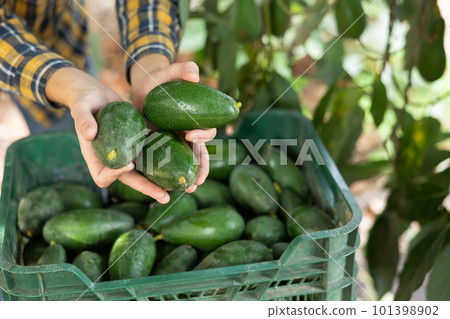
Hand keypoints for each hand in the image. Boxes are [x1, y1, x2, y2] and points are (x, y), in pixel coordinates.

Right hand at [45, 67, 169, 203]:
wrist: (98, 97)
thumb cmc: (85, 102)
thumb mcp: (81, 108)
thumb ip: (83, 119)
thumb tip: (89, 134)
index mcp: (96, 158)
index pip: (103, 177)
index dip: (115, 175)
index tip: (129, 165)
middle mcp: (114, 161)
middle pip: (130, 180)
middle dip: (147, 188)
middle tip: (164, 197)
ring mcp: (128, 155)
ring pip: (145, 172)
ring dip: (160, 181)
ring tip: (179, 188)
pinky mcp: (139, 146)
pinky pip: (152, 157)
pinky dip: (166, 163)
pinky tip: (182, 166)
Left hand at [130, 54, 215, 191]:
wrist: (141, 89)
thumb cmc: (158, 79)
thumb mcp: (168, 72)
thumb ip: (182, 70)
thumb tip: (195, 75)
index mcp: (195, 120)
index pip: (207, 132)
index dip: (203, 136)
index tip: (191, 135)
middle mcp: (187, 134)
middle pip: (200, 154)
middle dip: (202, 168)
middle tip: (198, 180)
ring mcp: (174, 143)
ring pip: (185, 164)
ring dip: (189, 178)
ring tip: (189, 190)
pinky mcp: (159, 148)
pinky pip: (166, 164)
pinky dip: (167, 177)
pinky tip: (165, 189)